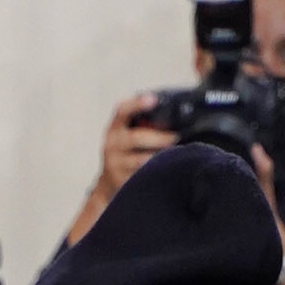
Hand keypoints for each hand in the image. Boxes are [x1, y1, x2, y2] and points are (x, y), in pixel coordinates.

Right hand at [68, 97, 172, 237]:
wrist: (108, 184)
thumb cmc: (127, 153)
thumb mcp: (127, 135)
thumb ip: (143, 125)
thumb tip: (174, 116)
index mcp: (115, 127)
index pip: (122, 111)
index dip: (137, 104)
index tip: (153, 99)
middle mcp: (112, 144)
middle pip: (136, 138)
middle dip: (158, 137)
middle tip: (175, 136)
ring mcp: (115, 164)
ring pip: (141, 160)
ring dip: (159, 156)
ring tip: (173, 154)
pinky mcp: (120, 181)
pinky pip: (142, 176)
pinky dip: (155, 172)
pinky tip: (164, 169)